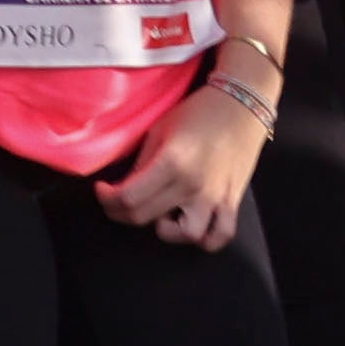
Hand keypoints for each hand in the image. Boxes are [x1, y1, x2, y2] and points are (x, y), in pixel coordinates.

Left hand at [96, 83, 269, 251]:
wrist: (241, 106)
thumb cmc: (196, 113)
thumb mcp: (158, 132)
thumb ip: (142, 164)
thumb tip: (122, 189)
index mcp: (171, 163)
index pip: (128, 198)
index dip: (107, 199)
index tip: (103, 189)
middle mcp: (194, 185)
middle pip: (146, 217)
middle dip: (121, 212)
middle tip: (116, 201)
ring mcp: (216, 197)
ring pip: (186, 235)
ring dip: (166, 230)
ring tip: (159, 212)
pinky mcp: (233, 202)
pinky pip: (221, 235)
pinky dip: (205, 239)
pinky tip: (189, 224)